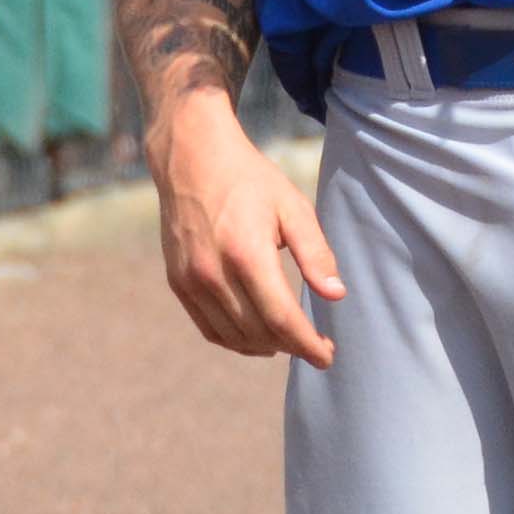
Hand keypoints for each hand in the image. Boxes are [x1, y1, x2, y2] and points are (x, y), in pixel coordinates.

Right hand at [148, 87, 340, 366]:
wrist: (191, 157)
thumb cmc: (249, 180)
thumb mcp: (292, 206)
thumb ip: (315, 252)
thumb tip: (336, 295)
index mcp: (247, 254)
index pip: (282, 320)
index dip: (308, 345)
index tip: (328, 355)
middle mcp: (214, 273)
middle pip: (260, 333)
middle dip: (293, 347)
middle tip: (317, 346)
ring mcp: (191, 281)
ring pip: (234, 337)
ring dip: (266, 348)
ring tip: (290, 342)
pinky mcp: (178, 282)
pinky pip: (209, 329)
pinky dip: (236, 340)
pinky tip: (257, 336)